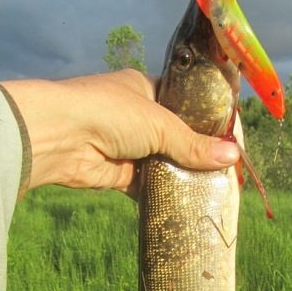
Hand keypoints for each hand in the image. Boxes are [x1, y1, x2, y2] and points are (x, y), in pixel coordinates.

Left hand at [0, 69, 239, 197]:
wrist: (58, 137)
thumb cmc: (109, 113)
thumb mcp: (159, 124)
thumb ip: (194, 144)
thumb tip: (233, 156)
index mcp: (145, 89)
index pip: (184, 104)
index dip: (207, 121)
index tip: (231, 139)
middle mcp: (136, 116)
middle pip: (176, 137)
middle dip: (197, 153)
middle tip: (227, 170)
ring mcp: (126, 146)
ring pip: (163, 162)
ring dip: (182, 174)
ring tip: (215, 189)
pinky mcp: (118, 174)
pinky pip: (148, 185)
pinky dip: (163, 193)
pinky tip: (188, 201)